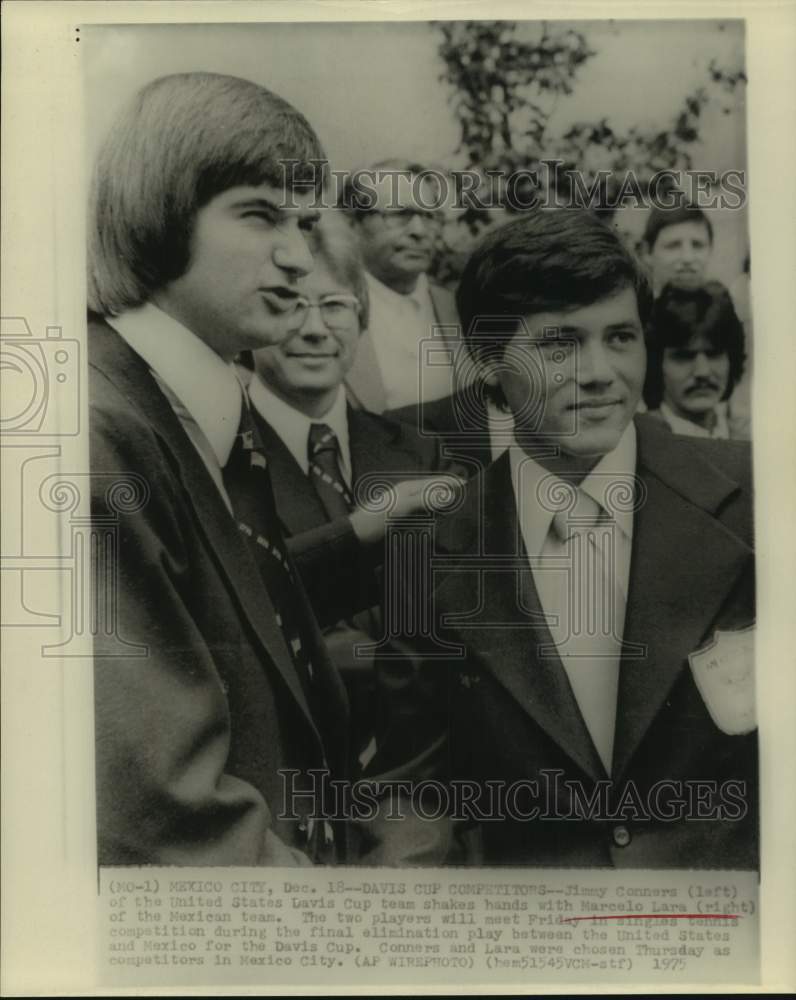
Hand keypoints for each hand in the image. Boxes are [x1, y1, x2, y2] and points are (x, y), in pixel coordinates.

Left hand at [349, 474, 463, 544]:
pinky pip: (424, 523)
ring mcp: (406, 513)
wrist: (357, 539)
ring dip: (443, 512)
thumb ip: (425, 499)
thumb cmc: (376, 519)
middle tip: (469, 503)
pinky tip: (441, 530)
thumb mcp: (402, 507)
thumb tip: (449, 495)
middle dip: (450, 497)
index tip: (469, 486)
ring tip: (460, 517)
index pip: (435, 482)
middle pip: (435, 494)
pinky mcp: (404, 527)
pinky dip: (434, 524)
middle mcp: (409, 499)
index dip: (451, 483)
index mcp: (409, 489)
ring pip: (431, 509)